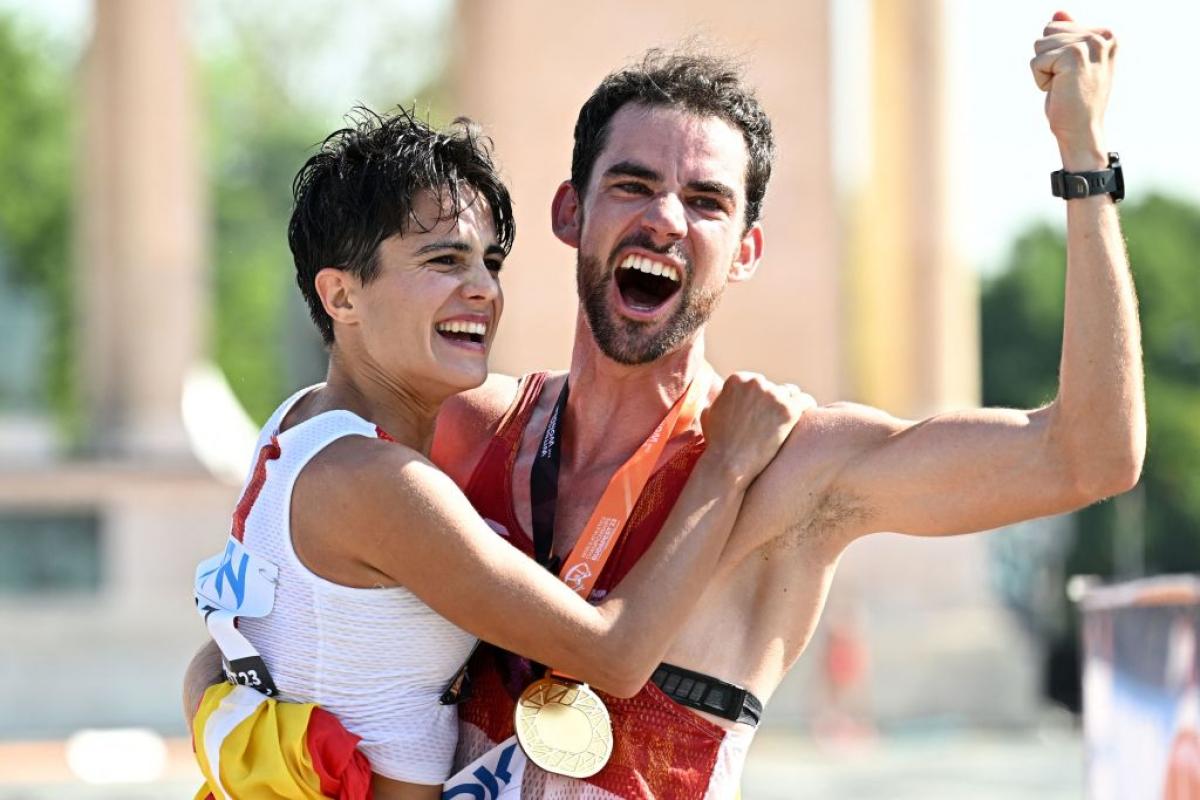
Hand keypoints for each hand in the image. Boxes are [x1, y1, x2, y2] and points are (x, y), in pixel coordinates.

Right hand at [701, 372, 813, 482]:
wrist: (729, 463)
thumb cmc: (718, 443)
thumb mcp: (709, 413)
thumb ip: (719, 399)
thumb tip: (721, 397)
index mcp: (737, 379)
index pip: (757, 383)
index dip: (760, 399)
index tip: (762, 414)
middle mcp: (756, 382)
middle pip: (774, 388)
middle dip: (774, 403)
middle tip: (774, 423)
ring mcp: (773, 395)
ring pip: (790, 394)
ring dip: (789, 406)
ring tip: (788, 423)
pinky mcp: (789, 409)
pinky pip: (806, 402)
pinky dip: (807, 408)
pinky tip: (806, 420)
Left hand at [1030, 11, 1116, 169]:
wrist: (1082, 130)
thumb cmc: (1075, 100)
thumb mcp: (1072, 64)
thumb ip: (1069, 35)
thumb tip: (1058, 13)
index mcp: (1106, 34)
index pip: (1058, 26)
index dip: (1055, 54)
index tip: (1073, 74)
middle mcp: (1102, 35)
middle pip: (1047, 32)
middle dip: (1048, 60)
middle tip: (1067, 82)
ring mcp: (1090, 44)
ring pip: (1040, 45)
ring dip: (1044, 69)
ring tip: (1064, 85)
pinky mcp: (1074, 55)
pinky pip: (1036, 61)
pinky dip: (1040, 79)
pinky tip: (1058, 90)